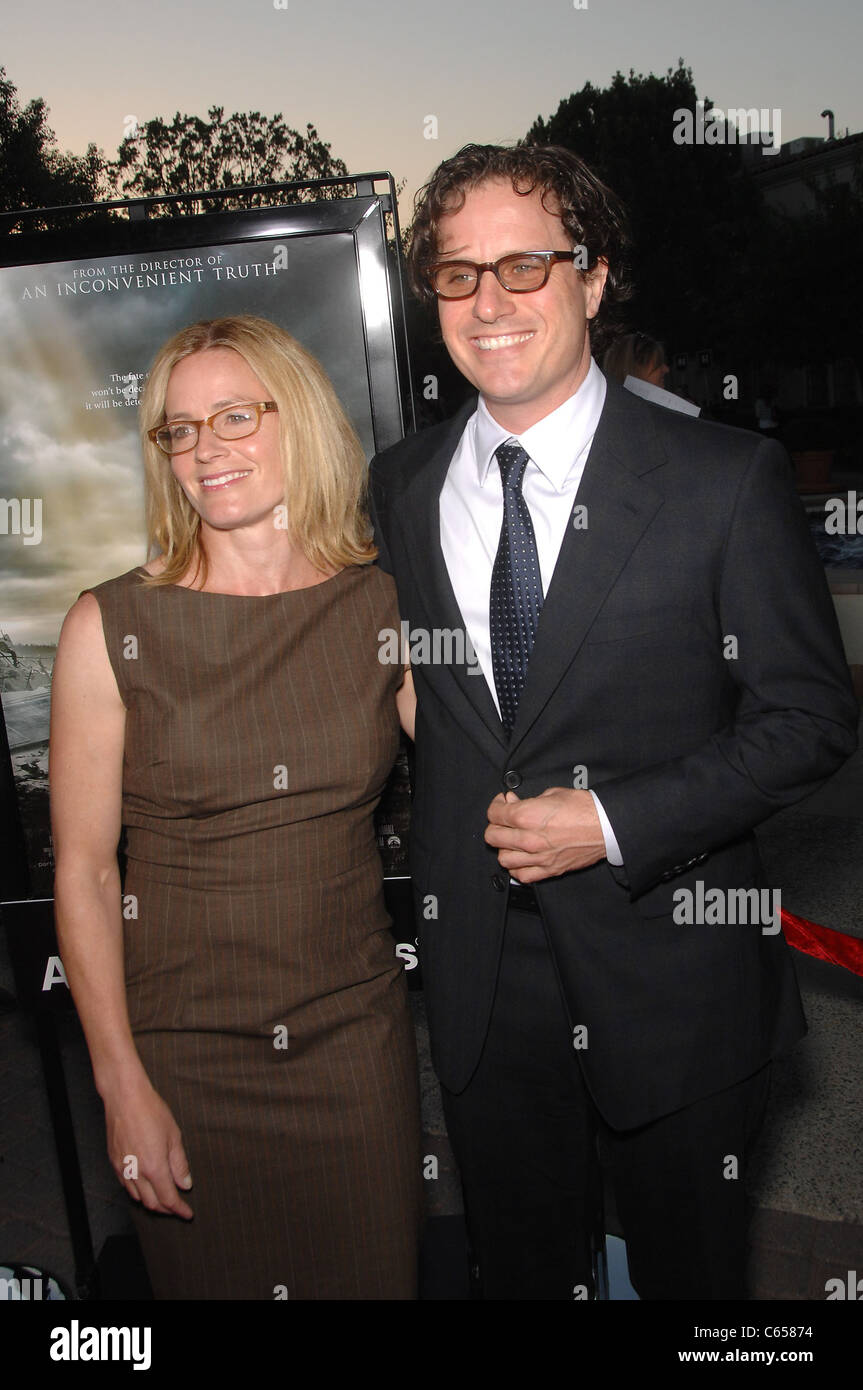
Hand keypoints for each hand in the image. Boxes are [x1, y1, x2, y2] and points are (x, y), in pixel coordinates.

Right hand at [103, 1075, 193, 1218]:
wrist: (125, 1097)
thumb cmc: (151, 1111)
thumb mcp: (174, 1136)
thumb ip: (179, 1164)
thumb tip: (185, 1184)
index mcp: (154, 1167)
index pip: (168, 1199)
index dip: (179, 1210)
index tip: (187, 1214)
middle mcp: (136, 1173)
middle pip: (152, 1203)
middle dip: (166, 1209)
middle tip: (178, 1207)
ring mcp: (122, 1168)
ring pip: (137, 1197)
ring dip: (151, 1202)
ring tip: (163, 1198)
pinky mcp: (114, 1161)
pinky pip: (126, 1185)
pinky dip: (137, 1191)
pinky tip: (145, 1185)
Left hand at [485, 788, 605, 881]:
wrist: (606, 826)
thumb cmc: (584, 808)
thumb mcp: (552, 794)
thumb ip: (528, 801)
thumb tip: (514, 803)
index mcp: (527, 816)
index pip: (494, 814)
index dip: (496, 805)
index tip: (502, 803)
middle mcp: (529, 839)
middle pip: (493, 836)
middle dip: (496, 825)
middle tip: (504, 820)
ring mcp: (538, 857)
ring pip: (504, 859)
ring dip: (505, 848)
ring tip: (512, 840)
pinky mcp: (549, 870)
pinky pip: (522, 876)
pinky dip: (518, 868)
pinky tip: (522, 858)